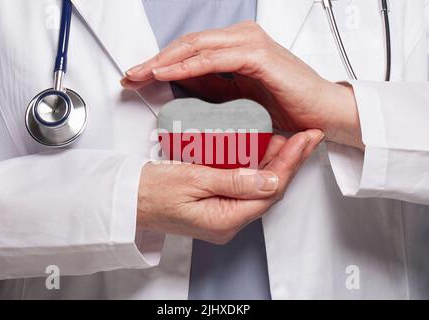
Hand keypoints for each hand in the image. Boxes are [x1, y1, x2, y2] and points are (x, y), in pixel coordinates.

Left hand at [122, 21, 362, 148]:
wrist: (323, 115)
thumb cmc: (288, 107)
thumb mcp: (238, 98)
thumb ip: (213, 87)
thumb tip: (184, 84)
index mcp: (236, 47)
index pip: (190, 50)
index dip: (161, 62)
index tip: (138, 77)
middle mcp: (241, 39)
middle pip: (187, 45)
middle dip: (155, 60)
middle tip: (130, 77)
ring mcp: (249, 44)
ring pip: (196, 47)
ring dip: (165, 61)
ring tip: (140, 75)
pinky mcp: (257, 56)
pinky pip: (214, 59)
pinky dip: (188, 66)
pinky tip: (167, 74)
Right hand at [137, 130, 323, 243]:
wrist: (128, 199)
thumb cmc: (151, 191)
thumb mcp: (192, 180)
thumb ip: (234, 181)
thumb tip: (271, 180)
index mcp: (225, 219)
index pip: (270, 190)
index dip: (290, 163)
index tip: (303, 140)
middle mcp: (227, 223)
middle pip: (269, 191)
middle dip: (289, 162)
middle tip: (303, 137)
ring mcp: (222, 217)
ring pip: (258, 189)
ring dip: (274, 164)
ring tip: (288, 140)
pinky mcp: (216, 208)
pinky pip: (244, 189)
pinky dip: (254, 169)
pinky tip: (260, 152)